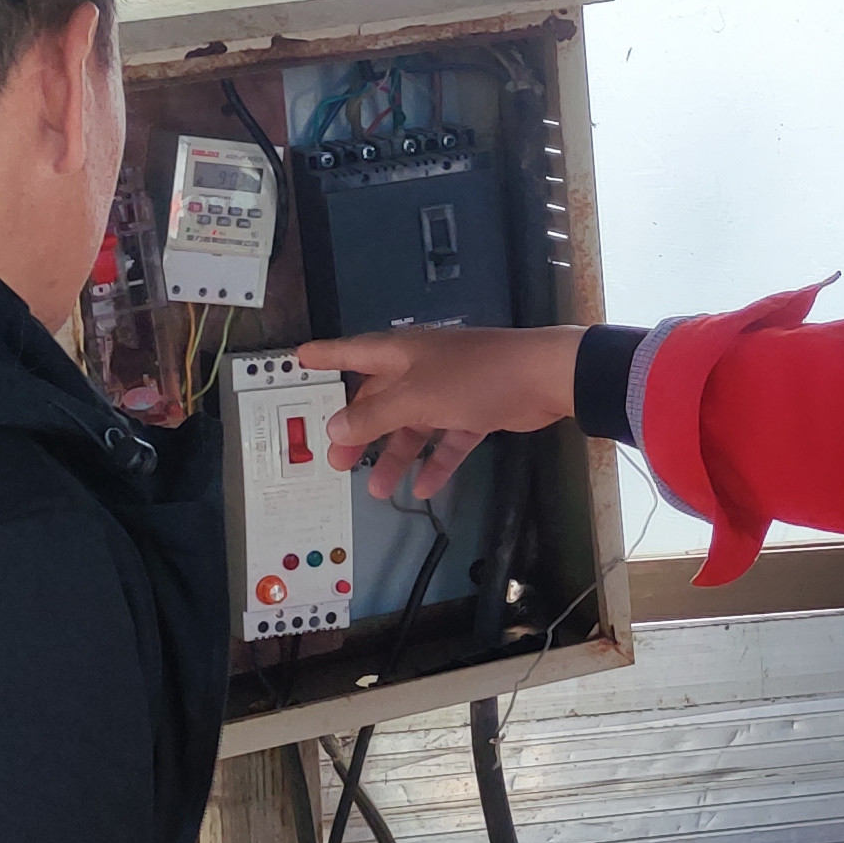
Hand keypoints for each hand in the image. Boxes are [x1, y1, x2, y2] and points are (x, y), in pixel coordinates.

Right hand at [297, 326, 584, 501]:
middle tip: (337, 461)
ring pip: (412, 425)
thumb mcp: (416, 397)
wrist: (543, 377)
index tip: (299, 360)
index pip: (352, 352)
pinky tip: (423, 488)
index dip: (325, 356)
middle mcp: (421, 367)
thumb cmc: (474, 377)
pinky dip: (435, 461)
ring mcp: (449, 389)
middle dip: (357, 430)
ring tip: (378, 490)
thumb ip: (374, 415)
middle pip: (379, 398)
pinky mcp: (475, 410)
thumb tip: (335, 428)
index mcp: (400, 352)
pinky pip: (446, 438)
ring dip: (395, 455)